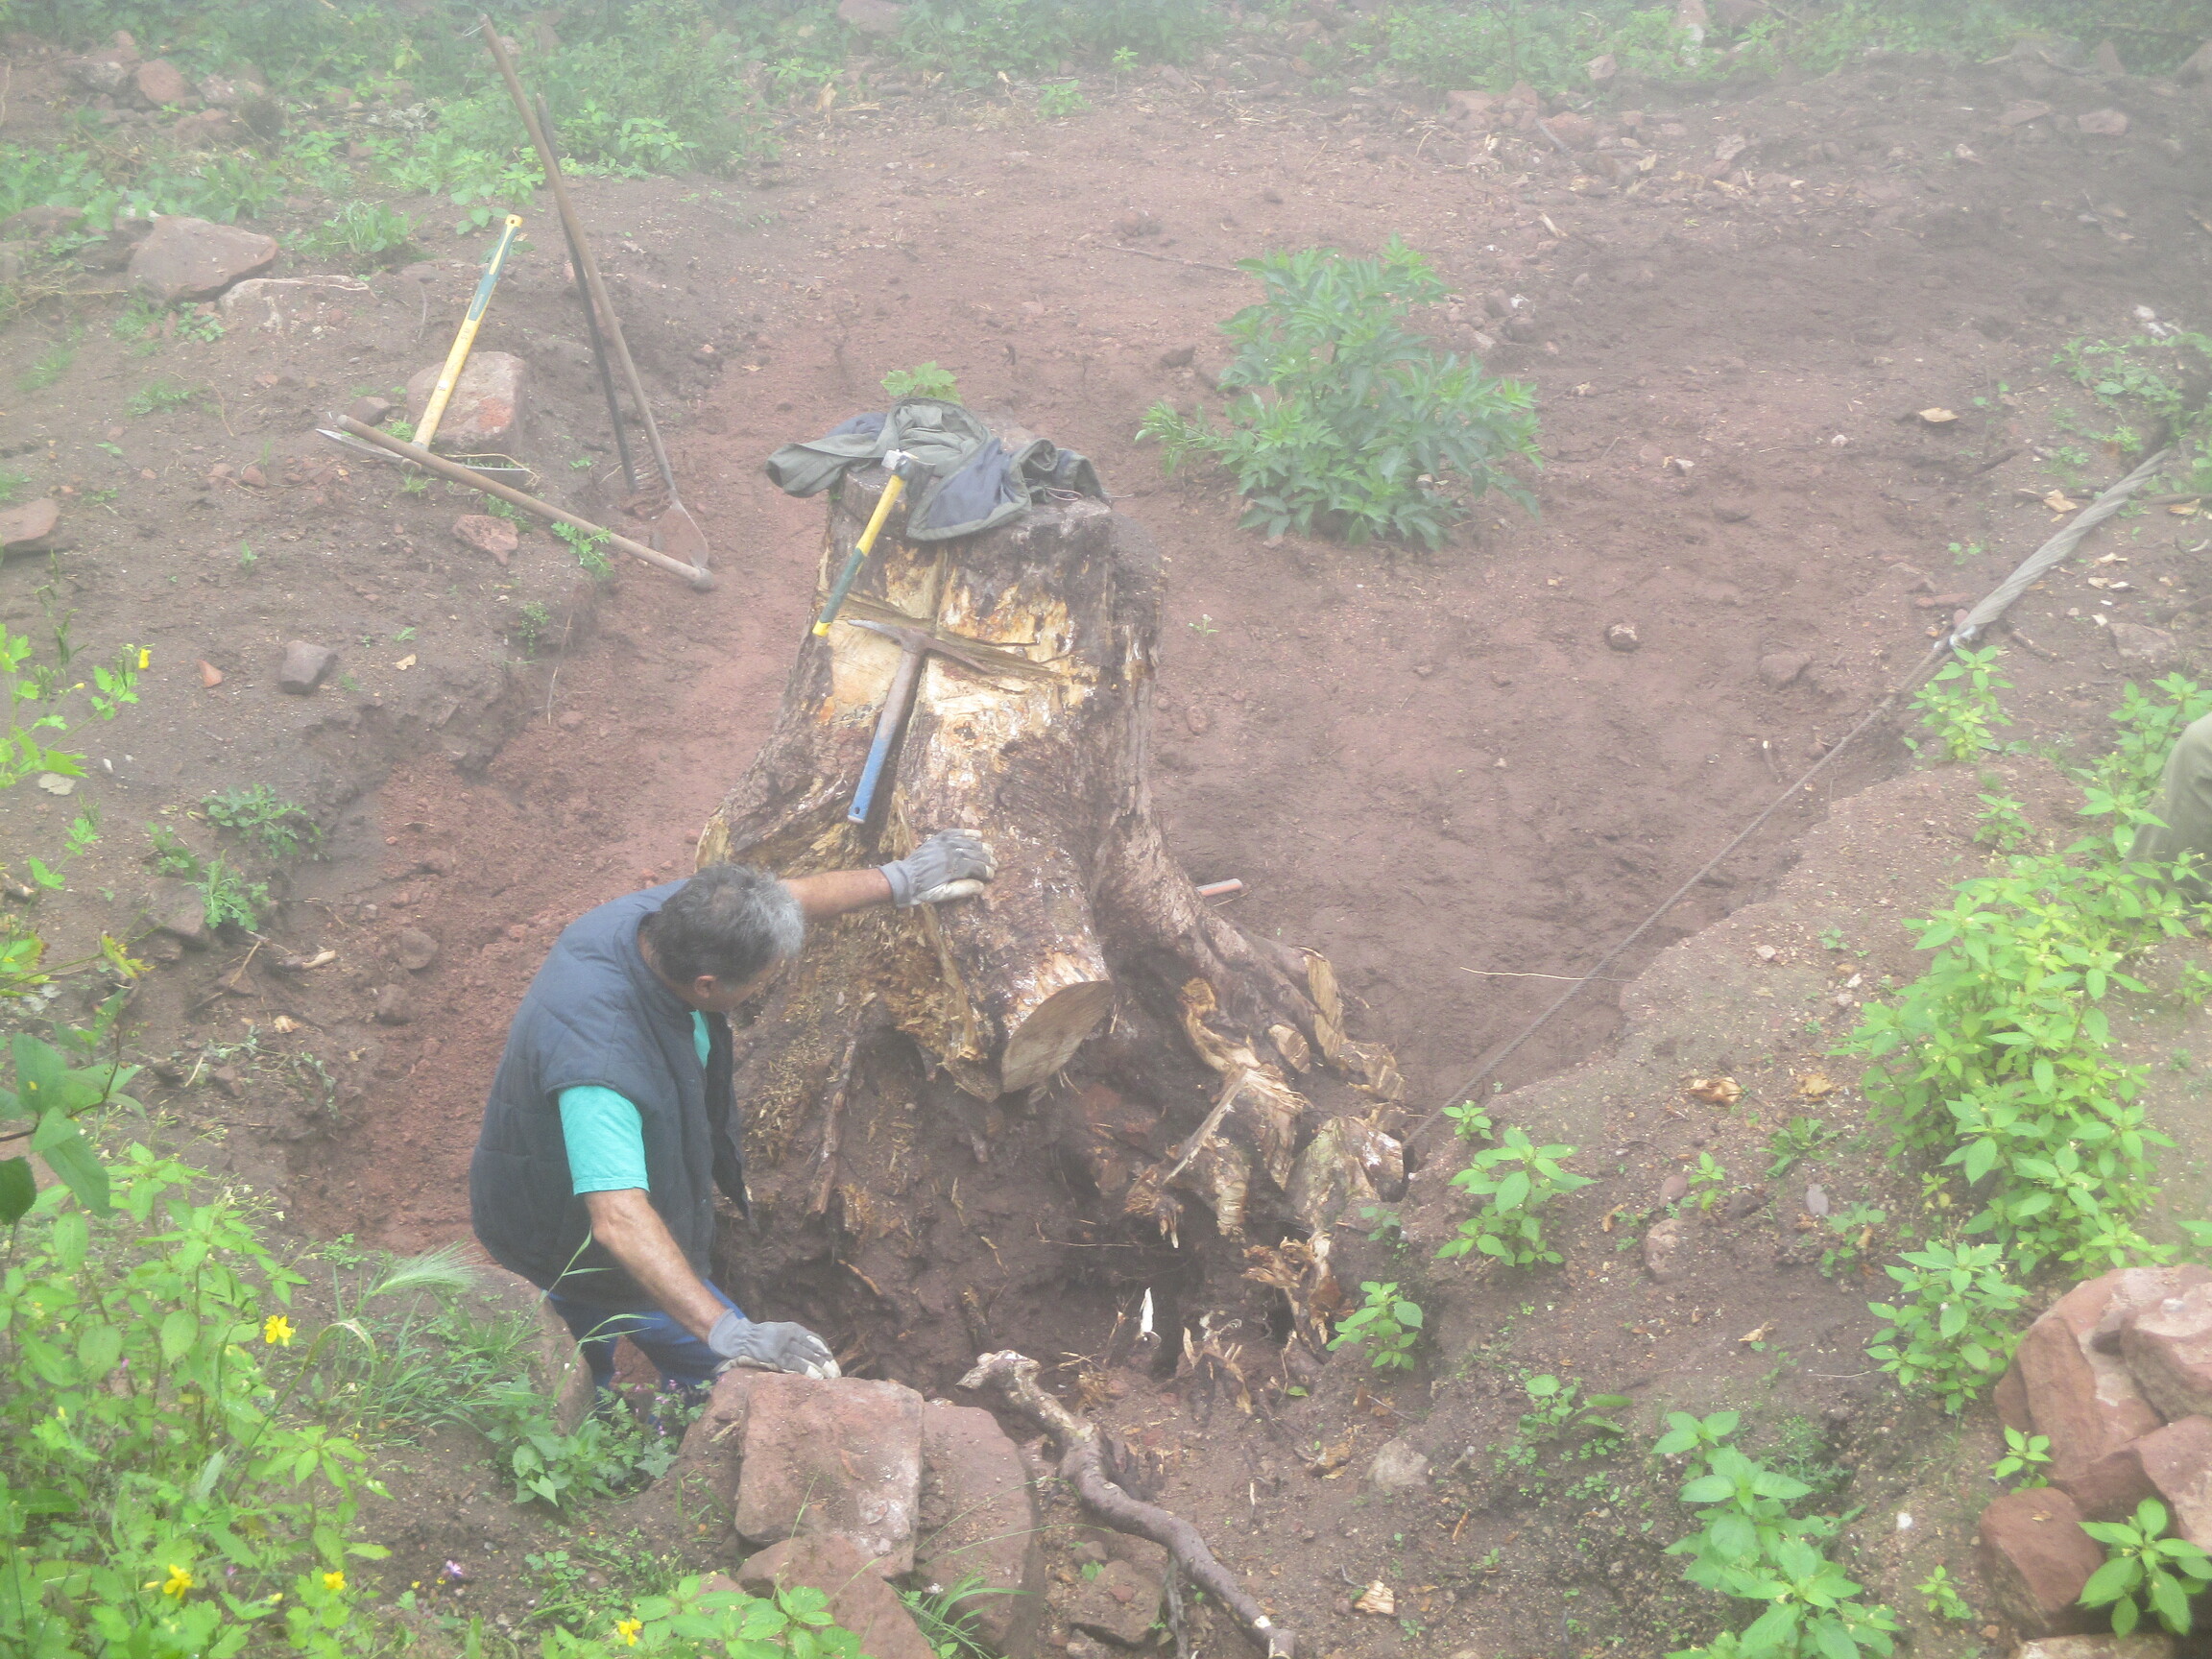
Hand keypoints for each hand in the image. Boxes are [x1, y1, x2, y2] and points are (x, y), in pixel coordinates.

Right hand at [708, 1310, 839, 1378]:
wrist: (744, 1337)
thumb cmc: (766, 1337)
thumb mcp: (784, 1332)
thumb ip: (798, 1340)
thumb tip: (816, 1352)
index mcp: (795, 1328)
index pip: (816, 1340)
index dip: (825, 1352)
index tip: (833, 1362)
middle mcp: (791, 1335)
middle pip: (813, 1349)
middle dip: (826, 1362)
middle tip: (836, 1373)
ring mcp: (783, 1345)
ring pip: (805, 1357)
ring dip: (819, 1368)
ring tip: (829, 1378)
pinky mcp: (775, 1356)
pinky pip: (793, 1364)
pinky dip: (805, 1371)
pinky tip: (814, 1378)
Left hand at [879, 829, 995, 906]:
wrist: (905, 878)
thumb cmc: (925, 889)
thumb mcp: (943, 894)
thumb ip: (963, 890)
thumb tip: (981, 886)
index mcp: (954, 867)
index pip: (977, 867)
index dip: (987, 871)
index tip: (991, 875)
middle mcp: (951, 852)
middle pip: (976, 853)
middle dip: (987, 859)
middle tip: (995, 864)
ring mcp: (945, 843)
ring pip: (969, 842)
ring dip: (981, 847)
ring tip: (990, 851)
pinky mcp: (939, 838)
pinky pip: (957, 832)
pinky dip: (968, 832)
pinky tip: (978, 834)